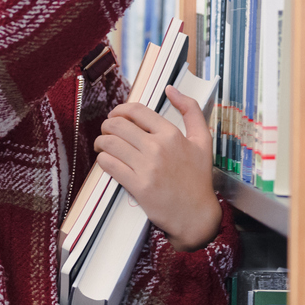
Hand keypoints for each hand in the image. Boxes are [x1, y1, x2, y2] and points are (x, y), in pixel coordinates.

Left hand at [92, 88, 223, 251]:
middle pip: (117, 125)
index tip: (116, 116)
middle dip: (106, 126)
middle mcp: (157, 148)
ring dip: (101, 142)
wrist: (196, 214)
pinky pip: (109, 165)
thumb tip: (171, 89)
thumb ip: (191, 110)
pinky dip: (103, 160)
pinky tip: (106, 161)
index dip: (120, 110)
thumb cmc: (198, 178)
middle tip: (107, 132)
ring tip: (103, 146)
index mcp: (171, 134)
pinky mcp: (137, 186)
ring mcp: (146, 167)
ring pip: (109, 144)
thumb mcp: (203, 140)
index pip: (136, 111)